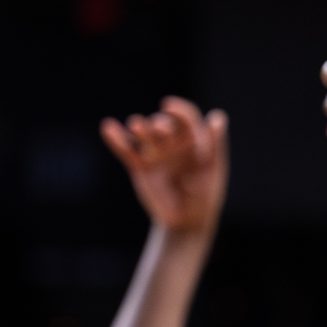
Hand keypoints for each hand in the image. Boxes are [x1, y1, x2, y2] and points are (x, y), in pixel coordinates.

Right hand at [100, 97, 228, 233]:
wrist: (189, 219)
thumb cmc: (206, 191)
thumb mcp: (213, 168)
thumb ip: (215, 144)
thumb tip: (218, 116)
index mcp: (193, 137)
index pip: (185, 117)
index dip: (179, 110)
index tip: (171, 107)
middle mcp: (171, 140)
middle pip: (162, 125)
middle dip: (159, 125)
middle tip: (160, 129)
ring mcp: (154, 152)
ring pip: (143, 134)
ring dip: (139, 128)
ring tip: (137, 126)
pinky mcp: (139, 166)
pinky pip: (126, 150)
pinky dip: (116, 139)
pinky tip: (108, 128)